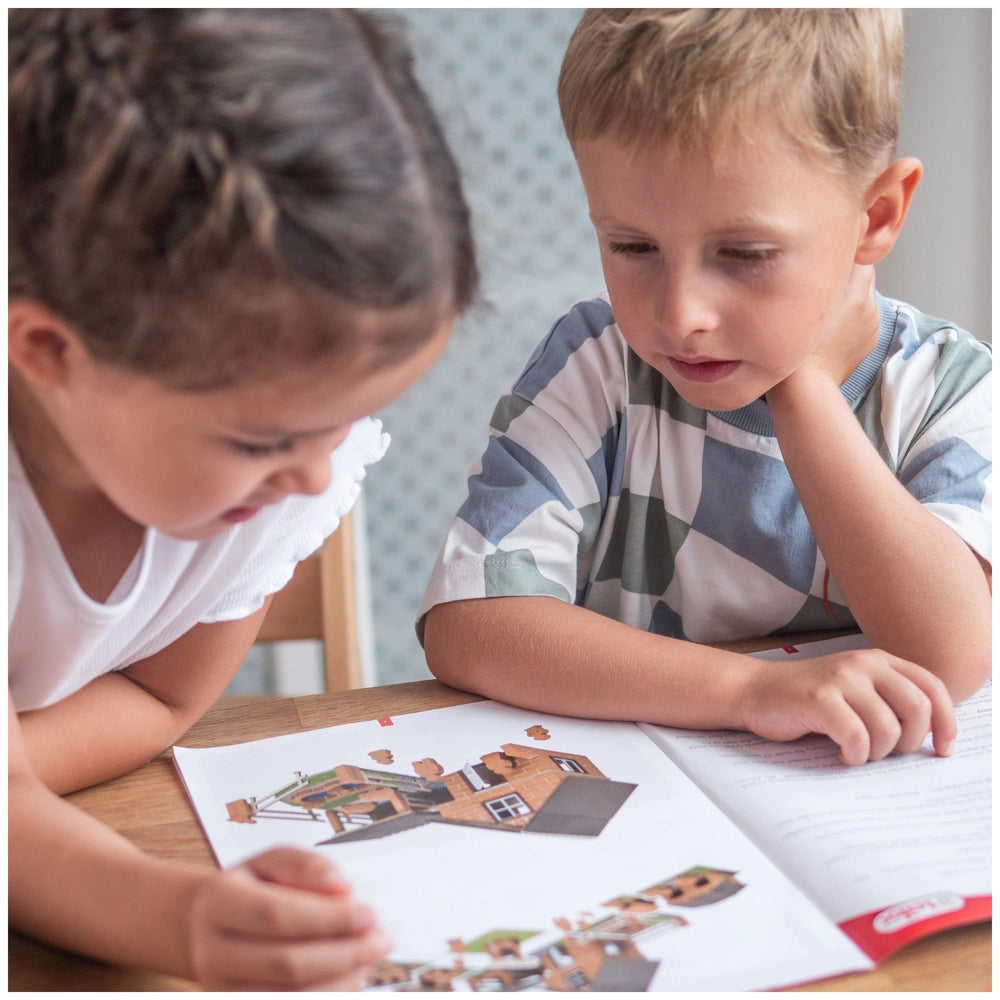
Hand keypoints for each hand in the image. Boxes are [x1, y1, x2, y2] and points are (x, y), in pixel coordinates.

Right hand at [188, 846, 390, 989]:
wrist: (201, 927)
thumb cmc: (249, 888)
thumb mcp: (271, 861)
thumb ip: (307, 865)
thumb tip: (344, 888)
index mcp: (218, 903)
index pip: (277, 915)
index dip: (328, 918)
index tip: (371, 913)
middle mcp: (212, 953)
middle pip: (285, 963)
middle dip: (343, 953)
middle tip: (383, 939)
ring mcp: (220, 991)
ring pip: (288, 996)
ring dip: (340, 981)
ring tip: (370, 958)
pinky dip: (327, 996)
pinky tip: (351, 978)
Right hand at [736, 648, 955, 765]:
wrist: (755, 691)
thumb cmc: (809, 700)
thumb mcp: (856, 690)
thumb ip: (889, 700)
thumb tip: (932, 736)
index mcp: (878, 660)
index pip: (933, 687)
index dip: (947, 722)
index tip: (943, 750)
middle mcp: (862, 663)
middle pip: (917, 709)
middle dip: (909, 742)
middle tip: (889, 753)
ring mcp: (840, 679)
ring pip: (888, 729)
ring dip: (877, 753)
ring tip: (858, 752)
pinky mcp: (819, 699)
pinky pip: (857, 738)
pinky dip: (854, 755)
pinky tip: (842, 753)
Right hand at [770, 266, 879, 401]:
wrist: (805, 386)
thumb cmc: (794, 343)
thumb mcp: (800, 296)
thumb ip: (819, 270)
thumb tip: (829, 255)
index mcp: (856, 286)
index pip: (856, 253)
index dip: (838, 254)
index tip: (820, 260)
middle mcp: (870, 301)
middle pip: (862, 273)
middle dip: (844, 276)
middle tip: (818, 286)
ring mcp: (872, 322)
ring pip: (861, 297)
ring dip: (846, 298)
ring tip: (821, 313)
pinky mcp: (870, 340)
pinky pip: (862, 318)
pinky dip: (849, 319)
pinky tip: (829, 331)